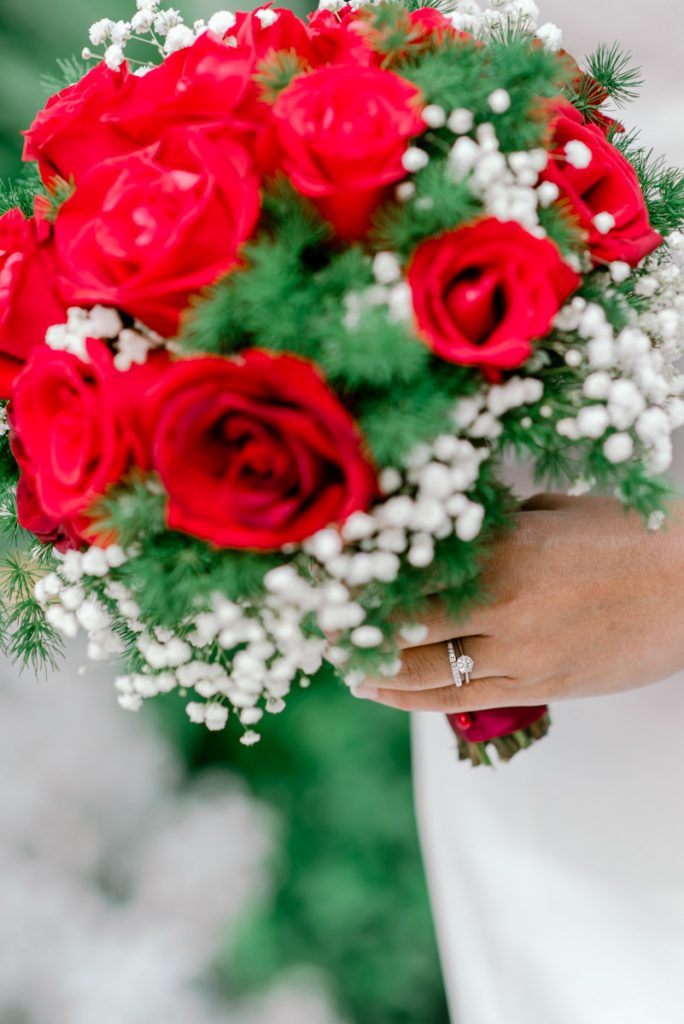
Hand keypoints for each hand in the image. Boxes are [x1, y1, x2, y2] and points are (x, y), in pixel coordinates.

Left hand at [352, 494, 683, 712]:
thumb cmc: (628, 538)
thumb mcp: (555, 510)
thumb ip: (495, 524)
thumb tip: (447, 533)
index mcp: (503, 546)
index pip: (408, 566)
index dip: (358, 578)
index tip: (324, 579)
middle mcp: (500, 601)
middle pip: (402, 620)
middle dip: (352, 627)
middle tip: (316, 627)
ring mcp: (517, 651)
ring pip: (420, 667)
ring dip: (371, 668)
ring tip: (342, 664)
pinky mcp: (537, 685)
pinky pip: (455, 698)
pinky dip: (408, 696)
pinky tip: (381, 691)